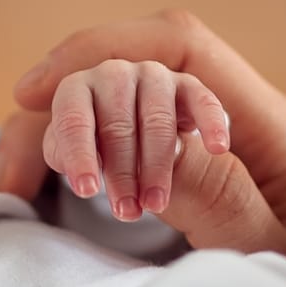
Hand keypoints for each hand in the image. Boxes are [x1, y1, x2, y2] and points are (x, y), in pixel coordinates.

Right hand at [0, 10, 285, 257]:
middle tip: (11, 185)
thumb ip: (223, 200)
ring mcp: (197, 145)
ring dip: (58, 143)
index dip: (104, 49)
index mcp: (271, 125)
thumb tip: (162, 146)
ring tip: (6, 194)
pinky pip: (105, 142)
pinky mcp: (173, 173)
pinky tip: (22, 190)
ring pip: (106, 104)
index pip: (181, 47)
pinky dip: (60, 158)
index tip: (34, 92)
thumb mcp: (277, 254)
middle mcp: (232, 118)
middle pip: (130, 69)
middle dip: (66, 113)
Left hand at [40, 59, 231, 220]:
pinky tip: (218, 149)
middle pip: (117, 126)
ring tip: (155, 204)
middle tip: (126, 212)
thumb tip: (78, 168)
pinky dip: (210, 123)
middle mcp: (113, 74)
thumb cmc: (95, 145)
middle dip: (121, 174)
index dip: (79, 156)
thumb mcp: (74, 153)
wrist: (133, 130)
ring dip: (156, 167)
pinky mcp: (187, 85)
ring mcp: (152, 75)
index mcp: (76, 88)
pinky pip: (202, 100)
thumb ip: (67, 157)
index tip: (86, 191)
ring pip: (156, 120)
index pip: (73, 120)